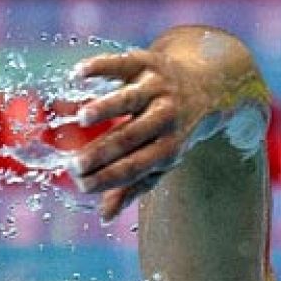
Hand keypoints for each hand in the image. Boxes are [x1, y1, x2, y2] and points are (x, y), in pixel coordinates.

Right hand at [67, 36, 241, 220]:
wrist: (208, 86)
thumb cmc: (174, 132)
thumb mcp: (162, 160)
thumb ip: (133, 186)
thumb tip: (104, 217)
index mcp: (169, 147)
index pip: (135, 167)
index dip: (109, 178)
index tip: (81, 186)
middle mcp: (166, 117)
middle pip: (130, 137)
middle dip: (101, 152)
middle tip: (72, 164)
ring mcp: (158, 88)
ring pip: (129, 99)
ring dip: (106, 108)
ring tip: (81, 118)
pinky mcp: (147, 63)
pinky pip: (121, 64)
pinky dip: (100, 67)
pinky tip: (78, 74)